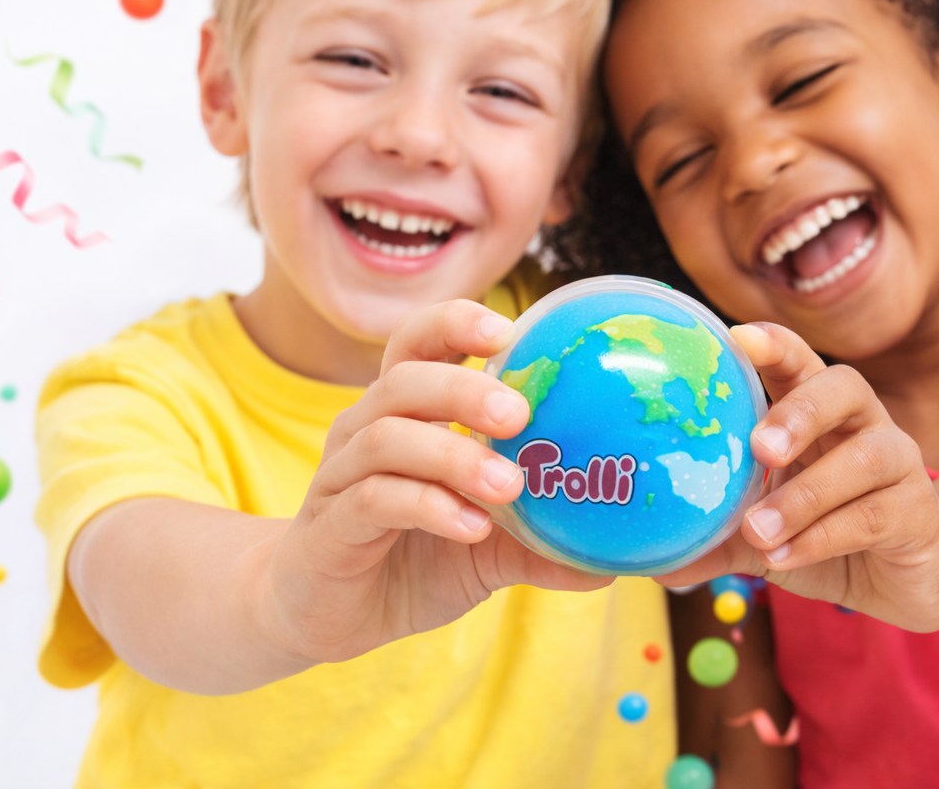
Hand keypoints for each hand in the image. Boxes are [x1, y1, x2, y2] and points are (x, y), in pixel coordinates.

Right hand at [263, 299, 610, 663]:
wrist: (322, 616)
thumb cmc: (408, 559)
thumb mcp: (487, 551)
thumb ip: (541, 545)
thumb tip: (617, 560)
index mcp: (406, 414)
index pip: (420, 342)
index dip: (457, 323)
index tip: (509, 328)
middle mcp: (366, 430)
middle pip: (405, 379)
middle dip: (464, 387)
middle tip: (521, 413)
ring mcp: (340, 476)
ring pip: (387, 437)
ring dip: (453, 454)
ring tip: (508, 486)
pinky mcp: (327, 527)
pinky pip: (371, 499)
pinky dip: (426, 506)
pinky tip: (470, 526)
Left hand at [659, 323, 938, 631]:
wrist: (911, 578)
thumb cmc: (828, 535)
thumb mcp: (763, 537)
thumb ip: (716, 541)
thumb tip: (652, 562)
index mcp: (819, 414)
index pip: (799, 362)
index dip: (774, 345)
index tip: (736, 338)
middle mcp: (863, 425)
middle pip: (844, 387)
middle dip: (800, 411)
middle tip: (759, 447)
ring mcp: (898, 464)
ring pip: (863, 459)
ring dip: (806, 495)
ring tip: (759, 530)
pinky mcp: (917, 513)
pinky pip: (874, 514)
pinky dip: (824, 536)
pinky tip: (786, 556)